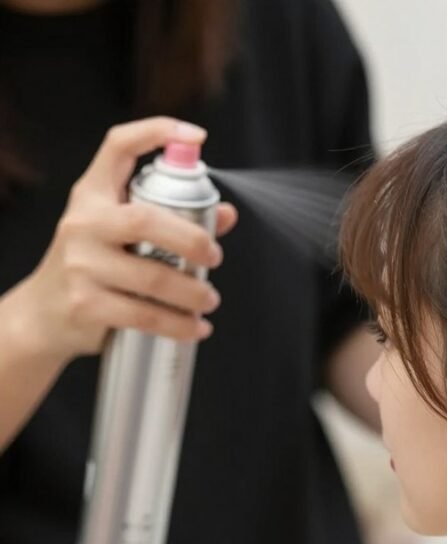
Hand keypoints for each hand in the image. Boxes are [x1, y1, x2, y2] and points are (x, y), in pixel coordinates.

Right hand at [12, 117, 236, 360]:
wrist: (42, 315)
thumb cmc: (92, 266)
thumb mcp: (122, 235)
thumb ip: (173, 219)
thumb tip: (225, 214)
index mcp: (94, 195)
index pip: (119, 146)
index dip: (158, 133)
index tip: (197, 136)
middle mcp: (83, 222)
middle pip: (147, 220)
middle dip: (193, 240)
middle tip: (214, 257)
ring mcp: (80, 264)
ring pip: (153, 276)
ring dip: (193, 291)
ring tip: (208, 299)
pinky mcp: (85, 303)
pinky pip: (144, 314)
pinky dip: (178, 325)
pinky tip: (194, 328)